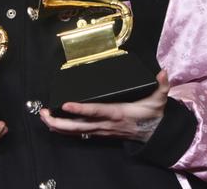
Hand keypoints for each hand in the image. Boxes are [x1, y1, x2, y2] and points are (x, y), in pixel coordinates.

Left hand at [39, 70, 169, 142]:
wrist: (154, 133)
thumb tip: (163, 72)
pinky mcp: (99, 132)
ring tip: (43, 117)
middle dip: (59, 121)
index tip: (66, 105)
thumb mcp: (159, 99)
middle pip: (78, 126)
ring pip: (75, 132)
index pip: (96, 111)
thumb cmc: (152, 115)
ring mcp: (101, 130)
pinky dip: (64, 130)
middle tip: (43, 113)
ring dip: (58, 126)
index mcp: (117, 113)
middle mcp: (105, 124)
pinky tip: (53, 125)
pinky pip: (78, 133)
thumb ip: (161, 85)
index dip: (80, 109)